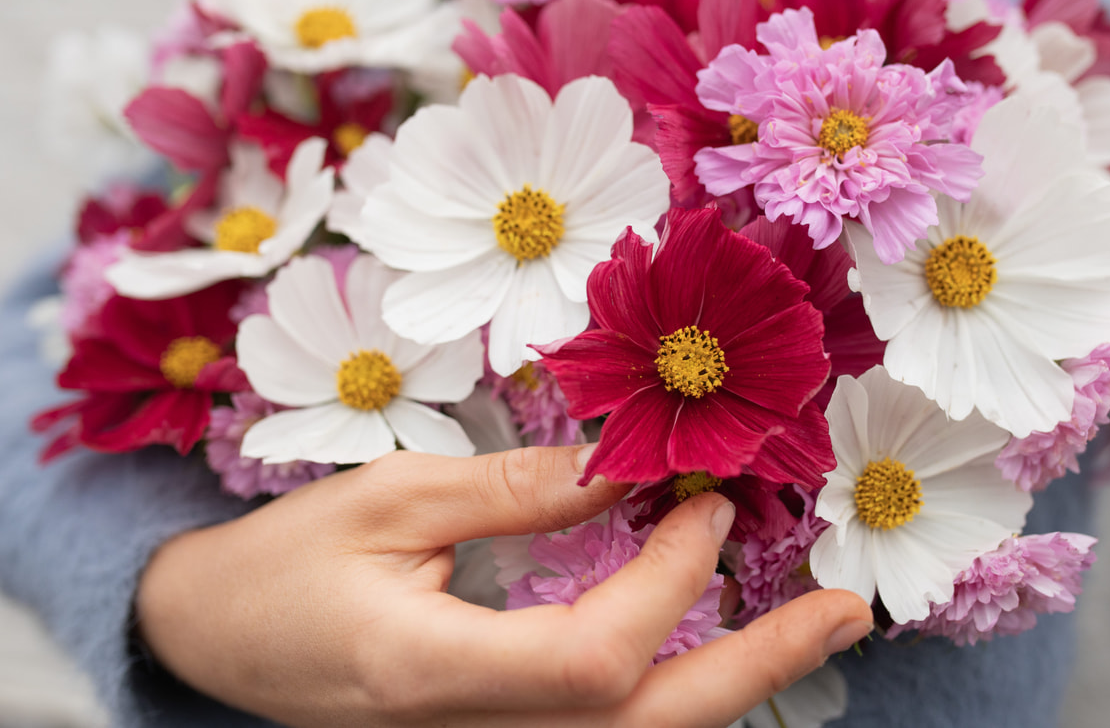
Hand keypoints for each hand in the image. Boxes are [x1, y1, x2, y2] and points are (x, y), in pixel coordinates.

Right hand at [136, 444, 872, 726]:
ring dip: (734, 686)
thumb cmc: (281, 563)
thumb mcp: (389, 499)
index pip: (593, 660)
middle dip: (758, 669)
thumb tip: (619, 468)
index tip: (704, 501)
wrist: (211, 640)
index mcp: (428, 676)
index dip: (668, 581)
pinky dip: (674, 693)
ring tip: (811, 630)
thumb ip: (512, 490)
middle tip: (845, 611)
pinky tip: (718, 647)